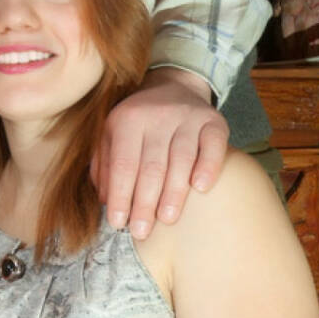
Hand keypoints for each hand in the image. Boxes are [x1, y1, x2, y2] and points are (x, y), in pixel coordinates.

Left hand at [93, 68, 226, 237]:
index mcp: (126, 119)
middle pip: (152, 166)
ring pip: (181, 159)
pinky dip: (208, 167)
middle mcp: (156, 115)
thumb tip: (105, 200)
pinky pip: (212, 146)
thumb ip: (104, 165)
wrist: (173, 86)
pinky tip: (200, 188)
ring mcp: (187, 117)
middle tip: (141, 231)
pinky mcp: (213, 120)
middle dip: (145, 203)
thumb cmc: (137, 123)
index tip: (117, 223)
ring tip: (167, 219)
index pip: (123, 164)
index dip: (121, 196)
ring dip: (174, 193)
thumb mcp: (111, 135)